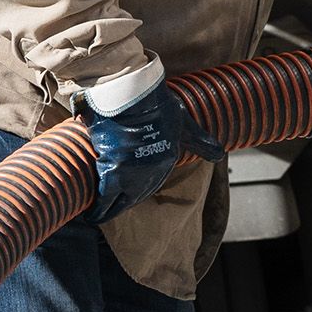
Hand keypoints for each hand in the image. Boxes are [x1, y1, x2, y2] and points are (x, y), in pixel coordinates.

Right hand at [83, 80, 217, 221]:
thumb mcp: (185, 124)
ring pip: (117, 201)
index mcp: (166, 161)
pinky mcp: (111, 171)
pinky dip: (97, 207)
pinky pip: (103, 197)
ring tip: (97, 215)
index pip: (152, 184)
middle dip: (122, 204)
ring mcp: (131, 174)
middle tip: (110, 211)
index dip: (138, 191)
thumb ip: (200, 141)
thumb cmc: (157, 105)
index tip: (127, 196)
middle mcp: (150, 173)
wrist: (132, 96)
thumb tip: (220, 154)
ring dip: (107, 210)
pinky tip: (91, 214)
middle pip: (134, 197)